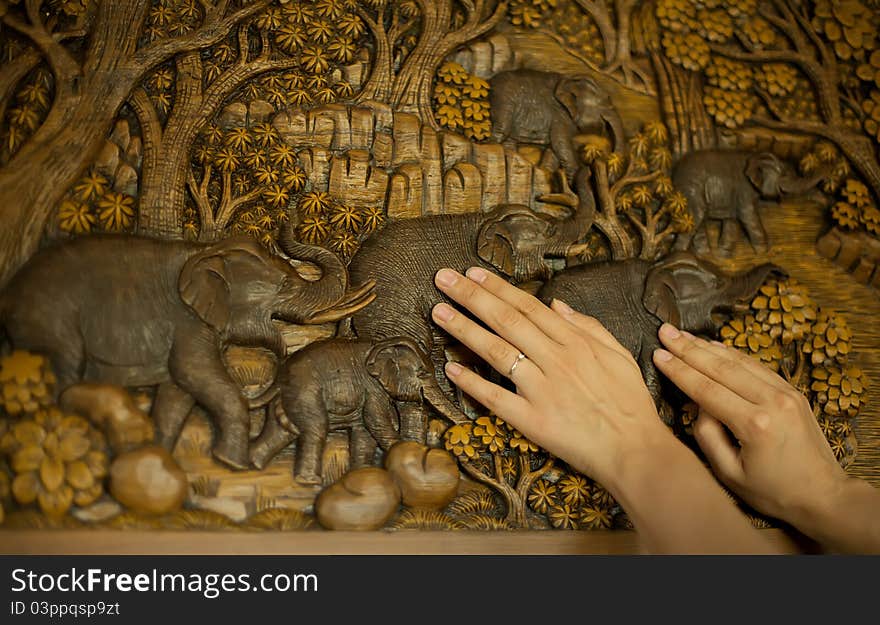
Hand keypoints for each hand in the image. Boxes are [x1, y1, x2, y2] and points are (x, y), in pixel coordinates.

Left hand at [430, 266, 676, 485]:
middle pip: (507, 321)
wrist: (636, 450)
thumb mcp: (618, 354)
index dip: (498, 288)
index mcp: (575, 342)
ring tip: (439, 312)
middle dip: (472, 297)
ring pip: (497, 352)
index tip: (473, 273)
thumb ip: (588, 326)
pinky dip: (472, 383)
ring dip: (464, 330)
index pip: (528, 307)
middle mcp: (556, 360)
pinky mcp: (533, 420)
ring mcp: (542, 390)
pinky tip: (450, 368)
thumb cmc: (629, 403)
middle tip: (443, 279)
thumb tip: (556, 303)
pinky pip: (496, 398)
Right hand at [652, 325, 848, 527]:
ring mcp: (786, 393)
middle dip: (688, 348)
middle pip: (721, 367)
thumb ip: (706, 435)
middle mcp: (772, 402)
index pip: (705, 389)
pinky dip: (733, 354)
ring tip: (683, 334)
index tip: (658, 354)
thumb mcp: (729, 472)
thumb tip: (698, 404)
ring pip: (739, 361)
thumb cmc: (773, 491)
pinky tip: (715, 346)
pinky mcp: (793, 392)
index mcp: (753, 424)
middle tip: (666, 331)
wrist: (823, 495)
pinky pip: (757, 366)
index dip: (679, 370)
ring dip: (708, 346)